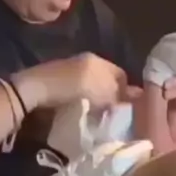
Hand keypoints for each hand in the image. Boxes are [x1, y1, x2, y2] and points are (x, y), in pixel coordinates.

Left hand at [14, 52, 129, 110]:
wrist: (36, 89)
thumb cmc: (73, 86)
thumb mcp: (102, 90)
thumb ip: (120, 93)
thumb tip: (139, 94)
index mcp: (98, 60)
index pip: (120, 73)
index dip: (127, 89)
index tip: (129, 107)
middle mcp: (85, 62)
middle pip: (106, 79)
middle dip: (111, 95)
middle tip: (114, 113)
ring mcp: (70, 71)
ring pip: (91, 86)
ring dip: (96, 99)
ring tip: (99, 115)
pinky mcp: (57, 83)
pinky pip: (78, 92)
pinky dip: (82, 101)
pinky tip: (82, 111)